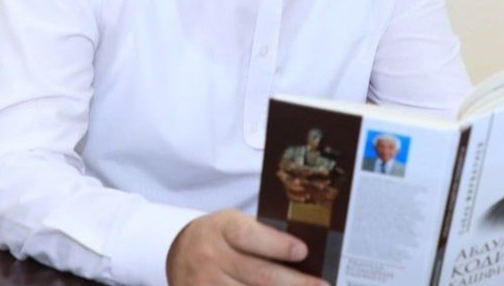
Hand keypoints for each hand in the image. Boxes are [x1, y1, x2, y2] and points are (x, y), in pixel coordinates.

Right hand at [166, 209, 329, 285]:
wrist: (180, 251)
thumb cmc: (221, 235)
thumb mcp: (236, 223)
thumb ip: (263, 235)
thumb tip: (303, 255)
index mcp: (222, 229)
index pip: (251, 237)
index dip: (278, 246)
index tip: (303, 251)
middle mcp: (209, 257)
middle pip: (259, 275)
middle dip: (296, 283)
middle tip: (323, 285)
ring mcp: (203, 284)